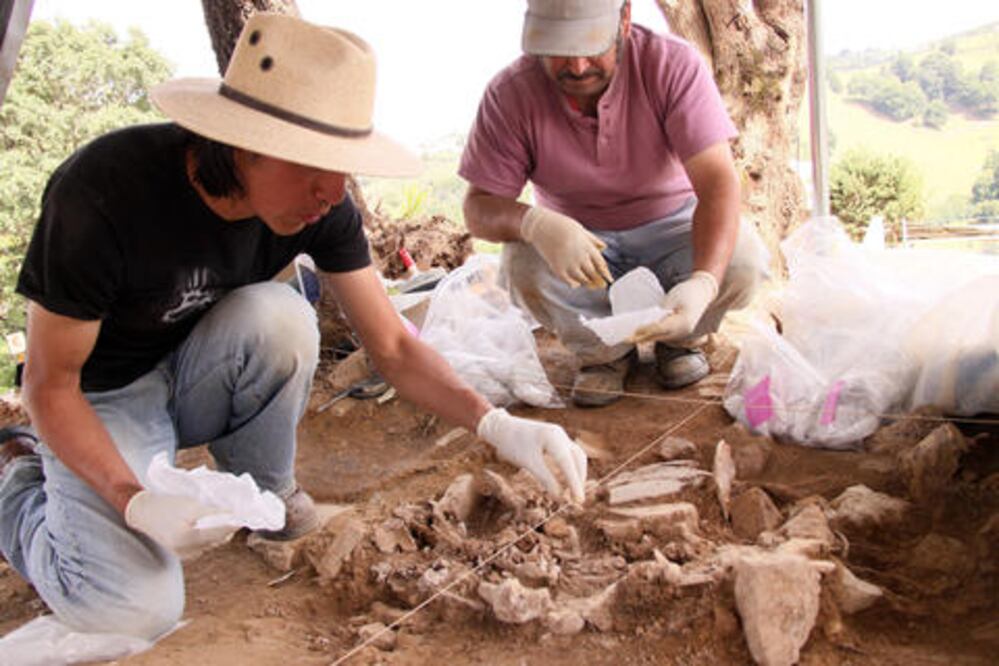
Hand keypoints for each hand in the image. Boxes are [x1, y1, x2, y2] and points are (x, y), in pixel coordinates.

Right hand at [124, 490, 238, 559]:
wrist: (142, 512)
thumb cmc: (166, 503)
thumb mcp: (191, 505)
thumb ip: (212, 512)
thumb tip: (233, 515)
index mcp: (187, 535)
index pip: (220, 529)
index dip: (235, 521)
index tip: (248, 514)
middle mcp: (186, 549)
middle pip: (219, 538)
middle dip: (229, 526)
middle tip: (239, 513)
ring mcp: (184, 554)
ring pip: (213, 542)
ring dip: (221, 530)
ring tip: (224, 518)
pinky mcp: (183, 555)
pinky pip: (204, 545)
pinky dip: (210, 536)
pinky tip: (209, 526)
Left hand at [476, 408, 586, 501]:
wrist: (500, 428)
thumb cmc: (512, 443)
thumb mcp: (528, 462)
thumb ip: (545, 478)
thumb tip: (559, 497)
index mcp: (553, 437)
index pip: (568, 462)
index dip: (574, 482)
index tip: (578, 500)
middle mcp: (559, 434)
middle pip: (577, 458)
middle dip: (578, 478)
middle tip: (577, 499)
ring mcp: (558, 435)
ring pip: (575, 455)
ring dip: (576, 473)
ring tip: (573, 491)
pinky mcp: (554, 439)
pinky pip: (568, 454)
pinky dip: (569, 467)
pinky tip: (566, 479)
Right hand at [520, 206, 612, 288]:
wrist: (541, 225)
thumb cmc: (562, 225)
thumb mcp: (581, 230)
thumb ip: (593, 240)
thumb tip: (603, 248)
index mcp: (587, 246)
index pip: (600, 264)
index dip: (605, 273)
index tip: (609, 279)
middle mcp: (580, 257)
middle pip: (593, 273)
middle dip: (598, 281)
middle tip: (602, 286)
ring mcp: (569, 263)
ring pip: (582, 279)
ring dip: (587, 283)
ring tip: (591, 286)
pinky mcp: (557, 268)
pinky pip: (568, 280)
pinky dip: (573, 283)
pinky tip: (576, 284)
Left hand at [631, 271, 717, 343]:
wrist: (703, 291)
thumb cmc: (688, 291)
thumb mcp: (672, 298)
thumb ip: (660, 311)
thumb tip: (646, 320)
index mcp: (682, 322)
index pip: (659, 329)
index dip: (644, 331)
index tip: (632, 332)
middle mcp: (682, 331)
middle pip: (657, 337)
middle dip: (640, 338)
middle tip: (625, 339)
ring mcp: (681, 333)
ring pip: (659, 338)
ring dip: (645, 338)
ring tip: (629, 338)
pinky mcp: (679, 332)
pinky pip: (663, 336)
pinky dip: (651, 335)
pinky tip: (641, 334)